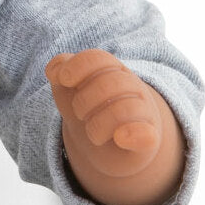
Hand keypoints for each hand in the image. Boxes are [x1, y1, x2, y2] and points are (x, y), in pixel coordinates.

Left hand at [46, 49, 184, 204]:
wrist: (110, 146)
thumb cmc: (88, 109)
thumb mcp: (69, 89)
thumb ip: (60, 71)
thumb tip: (56, 73)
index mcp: (113, 70)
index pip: (98, 58)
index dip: (77, 66)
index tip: (64, 80)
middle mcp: (132, 87)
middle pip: (110, 82)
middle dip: (84, 100)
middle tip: (80, 114)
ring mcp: (144, 112)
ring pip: (126, 107)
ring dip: (98, 123)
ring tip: (92, 133)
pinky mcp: (148, 139)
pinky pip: (147, 135)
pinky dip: (133, 135)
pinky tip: (120, 138)